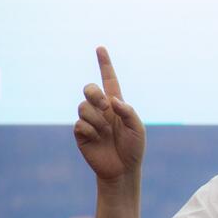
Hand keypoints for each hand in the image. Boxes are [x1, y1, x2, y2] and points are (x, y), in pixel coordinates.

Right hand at [74, 46, 145, 180]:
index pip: (109, 80)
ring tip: (105, 131)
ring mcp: (90, 121)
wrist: (123, 169)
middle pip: (89, 89)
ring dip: (96, 118)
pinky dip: (90, 131)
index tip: (100, 48)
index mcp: (116, 105)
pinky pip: (80, 124)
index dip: (105, 64)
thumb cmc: (133, 148)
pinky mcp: (81, 134)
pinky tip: (97, 139)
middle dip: (93, 93)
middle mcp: (101, 110)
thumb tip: (112, 100)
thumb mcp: (138, 129)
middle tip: (104, 105)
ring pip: (83, 107)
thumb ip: (128, 111)